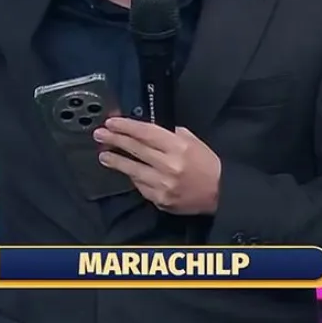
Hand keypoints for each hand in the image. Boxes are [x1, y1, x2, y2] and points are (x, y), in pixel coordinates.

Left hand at [94, 117, 221, 214]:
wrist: (221, 193)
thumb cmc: (207, 164)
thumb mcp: (193, 141)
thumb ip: (170, 134)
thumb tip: (146, 130)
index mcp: (178, 147)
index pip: (145, 132)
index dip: (126, 126)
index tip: (111, 122)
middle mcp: (168, 165)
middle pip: (135, 149)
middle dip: (114, 140)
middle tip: (99, 134)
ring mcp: (163, 184)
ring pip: (132, 170)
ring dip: (115, 161)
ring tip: (103, 155)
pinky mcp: (161, 200)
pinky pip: (141, 186)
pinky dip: (133, 178)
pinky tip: (126, 172)